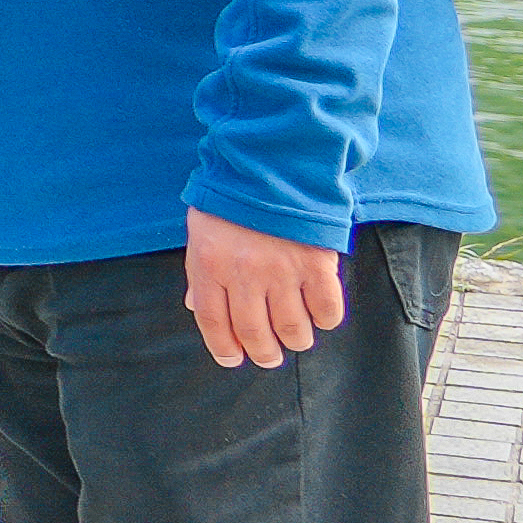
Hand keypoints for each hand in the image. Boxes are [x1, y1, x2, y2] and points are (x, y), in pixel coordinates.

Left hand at [182, 209, 348, 370]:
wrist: (272, 164)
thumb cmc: (232, 199)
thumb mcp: (202, 232)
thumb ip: (200, 273)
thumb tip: (196, 307)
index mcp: (210, 265)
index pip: (212, 322)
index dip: (223, 348)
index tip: (233, 359)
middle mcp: (244, 274)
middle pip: (254, 333)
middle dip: (262, 353)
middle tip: (268, 357)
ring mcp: (282, 271)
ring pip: (292, 329)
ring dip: (295, 341)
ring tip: (296, 338)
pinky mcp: (316, 264)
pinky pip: (326, 309)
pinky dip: (325, 320)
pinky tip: (320, 317)